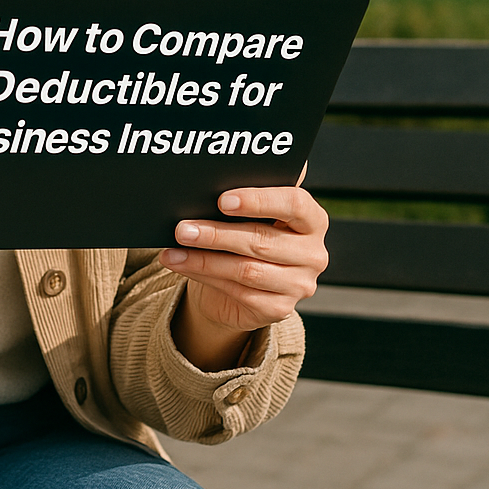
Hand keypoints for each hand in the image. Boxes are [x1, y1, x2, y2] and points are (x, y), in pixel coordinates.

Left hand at [160, 187, 328, 370]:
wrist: (238, 283)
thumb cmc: (244, 235)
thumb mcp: (248, 214)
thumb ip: (243, 198)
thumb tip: (211, 180)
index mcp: (312, 219)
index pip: (295, 204)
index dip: (258, 201)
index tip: (223, 201)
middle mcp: (313, 253)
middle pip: (263, 240)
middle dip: (216, 233)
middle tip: (182, 228)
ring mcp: (299, 284)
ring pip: (246, 269)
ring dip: (204, 258)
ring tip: (175, 248)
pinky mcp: (279, 309)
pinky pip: (238, 291)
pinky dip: (204, 275)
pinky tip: (181, 264)